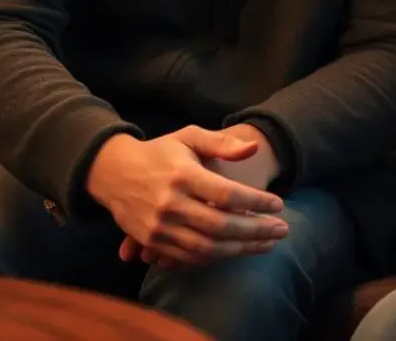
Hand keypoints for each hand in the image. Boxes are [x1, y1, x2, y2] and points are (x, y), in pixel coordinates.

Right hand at [87, 125, 288, 269]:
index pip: (227, 194)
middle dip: (255, 231)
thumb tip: (253, 149)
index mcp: (183, 176)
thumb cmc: (160, 152)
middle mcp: (170, 204)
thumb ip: (222, 143)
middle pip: (220, 226)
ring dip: (241, 249)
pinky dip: (216, 257)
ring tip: (267, 244)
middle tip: (282, 230)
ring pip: (207, 247)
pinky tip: (237, 250)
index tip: (279, 205)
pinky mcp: (151, 242)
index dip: (256, 202)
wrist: (113, 172)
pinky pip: (189, 257)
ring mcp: (159, 227)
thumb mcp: (189, 137)